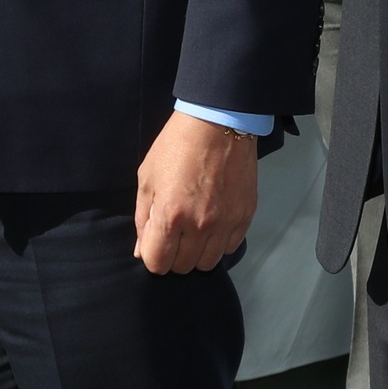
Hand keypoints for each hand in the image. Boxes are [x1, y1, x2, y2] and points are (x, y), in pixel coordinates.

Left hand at [134, 112, 256, 273]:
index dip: (152, 256)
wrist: (219, 121)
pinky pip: (230, 247)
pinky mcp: (245, 216)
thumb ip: (143, 218)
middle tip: (175, 232)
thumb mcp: (147, 178)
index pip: (157, 264)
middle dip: (173, 255)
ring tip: (195, 231)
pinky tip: (214, 223)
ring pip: (208, 262)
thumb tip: (142, 250)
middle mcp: (199, 226)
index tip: (155, 242)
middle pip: (183, 267)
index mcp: (170, 216)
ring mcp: (226, 223)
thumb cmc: (176, 146)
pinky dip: (219, 242)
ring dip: (197, 252)